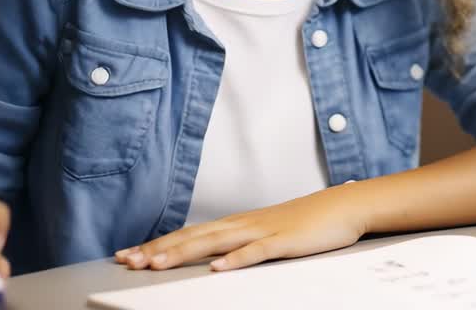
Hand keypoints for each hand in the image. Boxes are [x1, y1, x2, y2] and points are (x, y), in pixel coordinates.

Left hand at [115, 184, 369, 271]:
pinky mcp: (285, 241)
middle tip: (129, 260)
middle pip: (195, 236)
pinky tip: (217, 268)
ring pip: (217, 242)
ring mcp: (264, 231)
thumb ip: (242, 243)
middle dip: (160, 248)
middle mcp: (245, 224)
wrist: (345, 206)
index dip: (160, 243)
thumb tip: (214, 257)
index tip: (131, 254)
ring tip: (157, 263)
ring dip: (185, 252)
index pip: (191, 234)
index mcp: (238, 224)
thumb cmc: (309, 222)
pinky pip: (257, 252)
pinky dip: (235, 259)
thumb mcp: (269, 232)